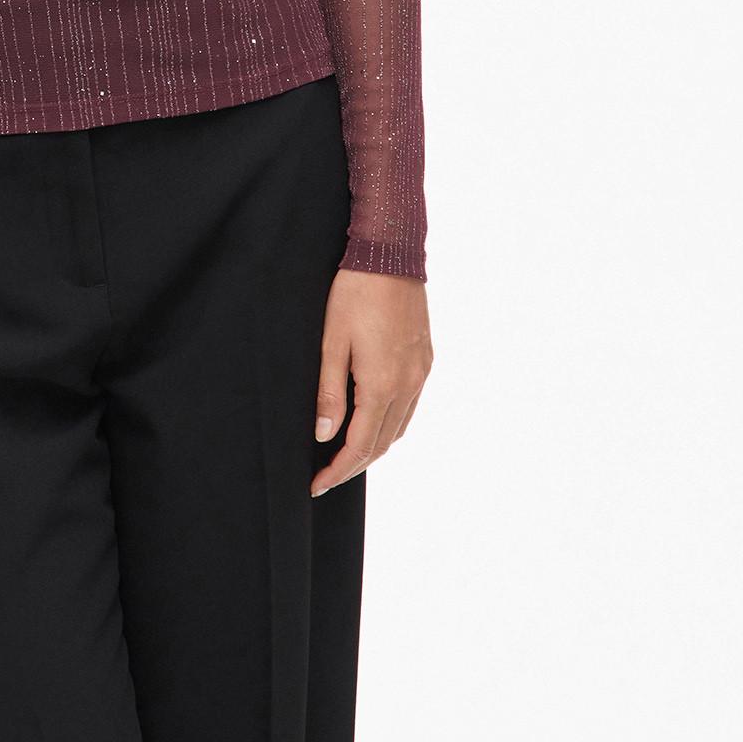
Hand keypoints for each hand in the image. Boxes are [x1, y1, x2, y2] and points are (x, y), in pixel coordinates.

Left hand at [310, 269, 431, 496]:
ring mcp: (421, 373)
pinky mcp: (425, 360)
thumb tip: (324, 436)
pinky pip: (410, 407)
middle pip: (382, 443)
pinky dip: (391, 425)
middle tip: (327, 475)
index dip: (338, 470)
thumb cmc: (354, 294)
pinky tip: (374, 421)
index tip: (316, 485)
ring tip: (346, 455)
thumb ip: (328, 392)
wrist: (390, 256)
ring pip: (399, 428)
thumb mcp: (331, 341)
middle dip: (354, 465)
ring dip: (374, 447)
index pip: (360, 445)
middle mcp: (408, 385)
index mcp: (382, 385)